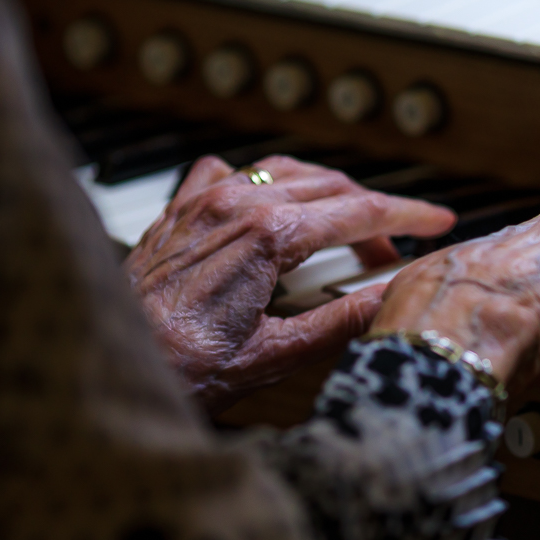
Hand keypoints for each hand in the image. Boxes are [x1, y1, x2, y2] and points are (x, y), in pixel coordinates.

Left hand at [126, 155, 453, 411]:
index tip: (438, 220)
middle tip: (396, 249)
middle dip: (374, 212)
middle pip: (329, 186)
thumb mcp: (276, 356)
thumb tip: (392, 300)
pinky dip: (262, 182)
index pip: (359, 211)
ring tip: (349, 226)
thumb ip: (342, 322)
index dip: (408, 215)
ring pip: (283, 170)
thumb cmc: (178, 369)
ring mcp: (201, 203)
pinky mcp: (177, 214)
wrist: (101, 368)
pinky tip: (270, 203)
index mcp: (266, 235)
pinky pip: (229, 173)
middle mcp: (233, 205)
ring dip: (325, 192)